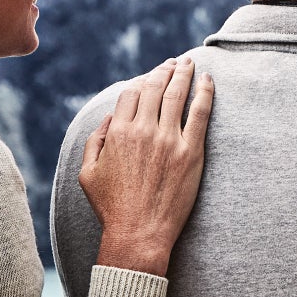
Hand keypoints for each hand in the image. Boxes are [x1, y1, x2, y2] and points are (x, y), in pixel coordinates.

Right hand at [82, 57, 213, 275]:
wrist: (138, 233)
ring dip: (184, 74)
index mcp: (117, 133)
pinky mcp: (191, 152)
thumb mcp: (88, 173)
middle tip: (175, 63)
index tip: (151, 78)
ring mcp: (168, 140)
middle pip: (155, 87)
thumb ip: (95, 141)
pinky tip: (208, 80)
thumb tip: (109, 118)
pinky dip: (205, 92)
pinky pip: (200, 113)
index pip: (131, 93)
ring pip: (177, 94)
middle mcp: (142, 130)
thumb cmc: (111, 207)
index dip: (142, 81)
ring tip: (190, 64)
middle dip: (165, 70)